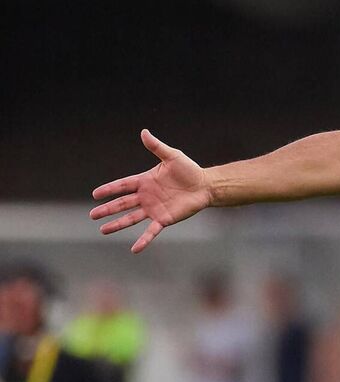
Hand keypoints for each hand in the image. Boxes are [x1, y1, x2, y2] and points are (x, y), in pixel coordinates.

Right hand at [91, 129, 211, 252]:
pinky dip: (143, 240)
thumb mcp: (172, 156)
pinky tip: (135, 249)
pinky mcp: (164, 219)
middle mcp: (146, 196)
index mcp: (145, 181)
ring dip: (117, 224)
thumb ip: (156, 147)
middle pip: (122, 203)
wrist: (205, 185)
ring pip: (131, 218)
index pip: (122, 185)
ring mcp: (154, 209)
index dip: (109, 189)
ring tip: (103, 230)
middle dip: (107, 209)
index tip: (95, 194)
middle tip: (92, 215)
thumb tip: (144, 132)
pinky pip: (151, 231)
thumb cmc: (189, 170)